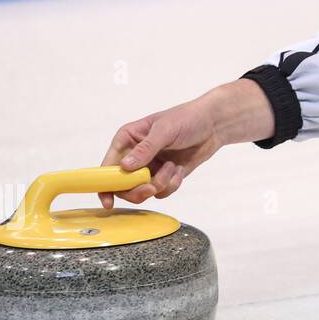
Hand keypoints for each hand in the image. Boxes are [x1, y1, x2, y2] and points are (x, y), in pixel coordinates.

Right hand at [98, 100, 218, 207]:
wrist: (214, 124)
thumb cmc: (188, 118)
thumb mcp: (165, 130)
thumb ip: (145, 149)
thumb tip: (124, 167)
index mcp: (127, 140)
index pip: (107, 166)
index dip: (104, 185)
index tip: (108, 201)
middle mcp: (134, 155)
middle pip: (122, 186)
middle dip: (137, 190)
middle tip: (152, 187)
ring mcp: (149, 167)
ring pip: (142, 192)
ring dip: (160, 184)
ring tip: (173, 167)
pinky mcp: (164, 176)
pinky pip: (161, 192)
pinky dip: (171, 185)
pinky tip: (179, 169)